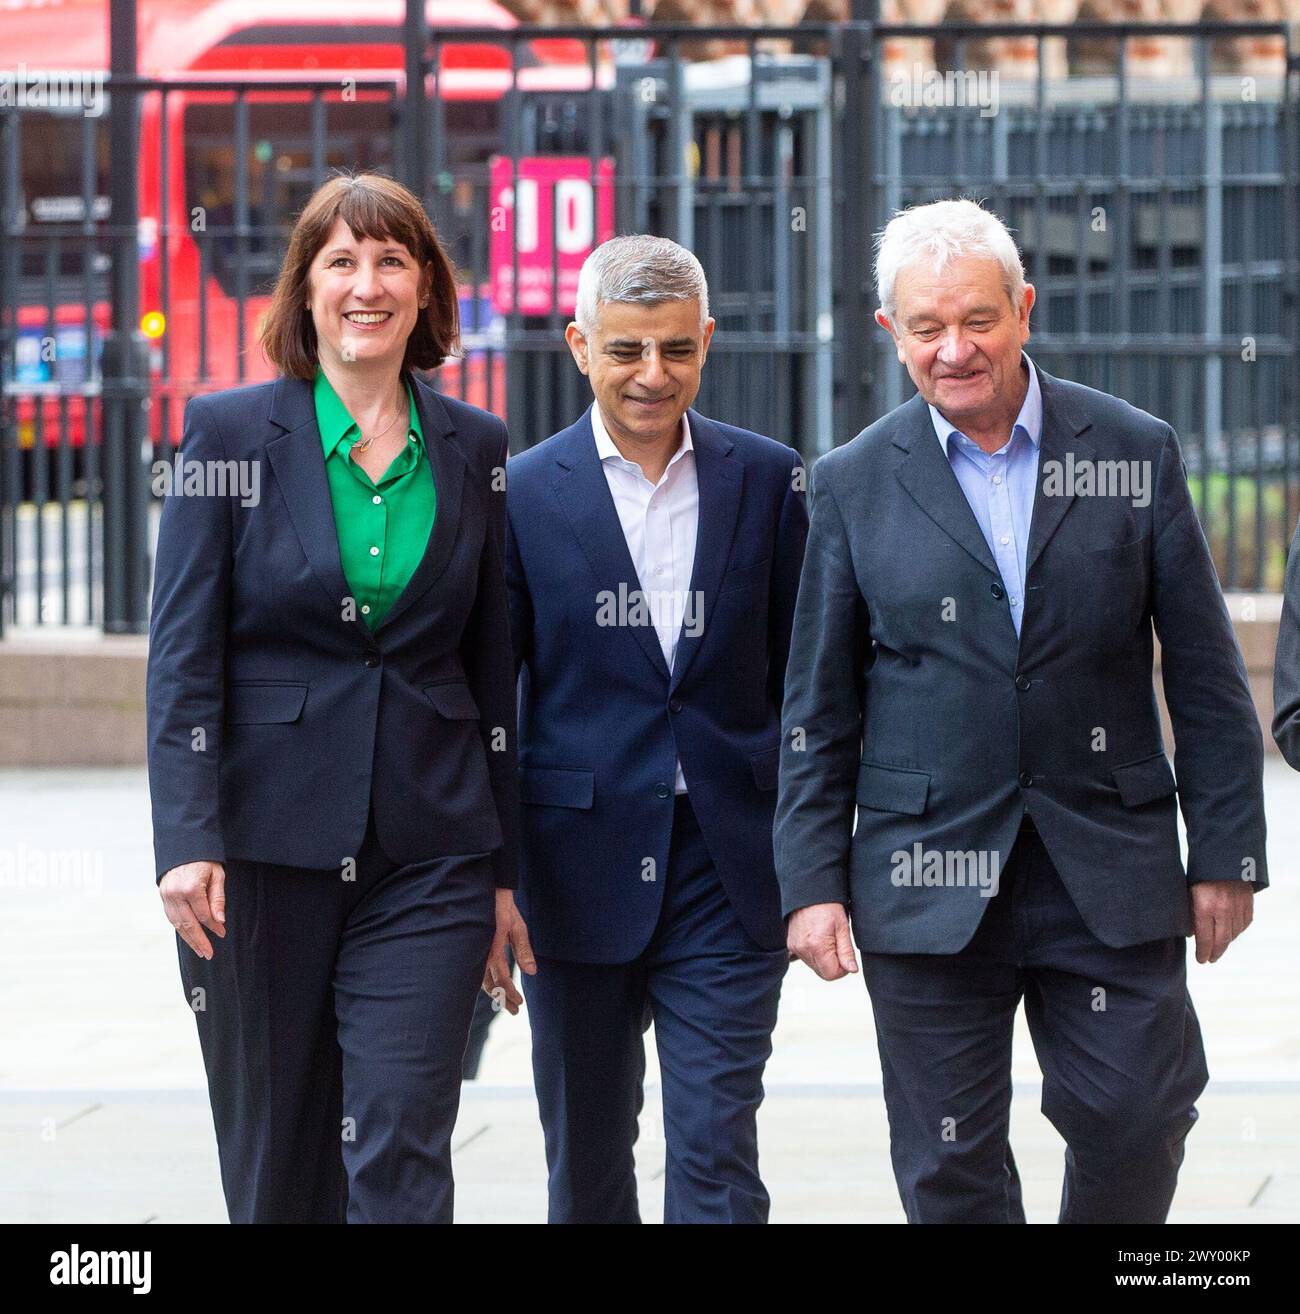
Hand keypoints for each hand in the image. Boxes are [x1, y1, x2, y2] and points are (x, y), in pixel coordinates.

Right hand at [159, 861, 226, 958]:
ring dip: (188, 939)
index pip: (204, 915)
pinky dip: (180, 928)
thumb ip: (217, 899)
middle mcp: (175, 894)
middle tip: (208, 954)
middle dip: (199, 941)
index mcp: (191, 888)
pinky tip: (188, 937)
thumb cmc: (204, 860)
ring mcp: (166, 896)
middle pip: (189, 924)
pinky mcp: (162, 896)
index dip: (214, 926)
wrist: (184, 845)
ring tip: (199, 950)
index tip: (222, 934)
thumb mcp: (217, 875)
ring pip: (177, 924)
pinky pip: (171, 917)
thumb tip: (219, 921)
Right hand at [482, 889, 536, 1015]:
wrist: (487, 893)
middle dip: (502, 999)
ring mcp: (475, 952)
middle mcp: (481, 954)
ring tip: (506, 1002)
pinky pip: (478, 971)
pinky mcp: (474, 949)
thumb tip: (532, 973)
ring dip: (494, 992)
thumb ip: (524, 950)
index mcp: (492, 949)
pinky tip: (494, 987)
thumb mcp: (518, 927)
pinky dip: (486, 982)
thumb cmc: (504, 909)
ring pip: (481, 980)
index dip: (509, 994)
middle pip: (490, 985)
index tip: (519, 1004)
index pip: (501, 979)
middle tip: (515, 1011)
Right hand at [787, 902, 857, 980]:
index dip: (842, 968)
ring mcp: (795, 948)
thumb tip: (852, 970)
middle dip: (833, 963)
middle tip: (837, 944)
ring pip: (814, 966)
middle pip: (822, 972)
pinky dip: (813, 953)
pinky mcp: (791, 945)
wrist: (808, 891)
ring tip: (826, 938)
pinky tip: (817, 940)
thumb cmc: (827, 905)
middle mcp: (802, 949)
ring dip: (823, 958)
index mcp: (817, 946)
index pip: (831, 974)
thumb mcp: (843, 927)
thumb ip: (847, 952)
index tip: (845, 955)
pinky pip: (805, 958)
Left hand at [1190, 880, 1253, 963]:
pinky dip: (1237, 931)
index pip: (1205, 938)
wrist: (1222, 857)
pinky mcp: (1248, 902)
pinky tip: (1230, 934)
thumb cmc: (1198, 875)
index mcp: (1204, 907)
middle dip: (1215, 952)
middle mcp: (1223, 909)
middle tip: (1210, 959)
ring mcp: (1237, 906)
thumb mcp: (1187, 893)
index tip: (1201, 960)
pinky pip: (1244, 923)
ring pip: (1234, 933)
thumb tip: (1192, 935)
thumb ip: (1190, 914)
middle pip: (1221, 940)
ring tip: (1218, 947)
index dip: (1203, 951)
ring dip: (1226, 942)